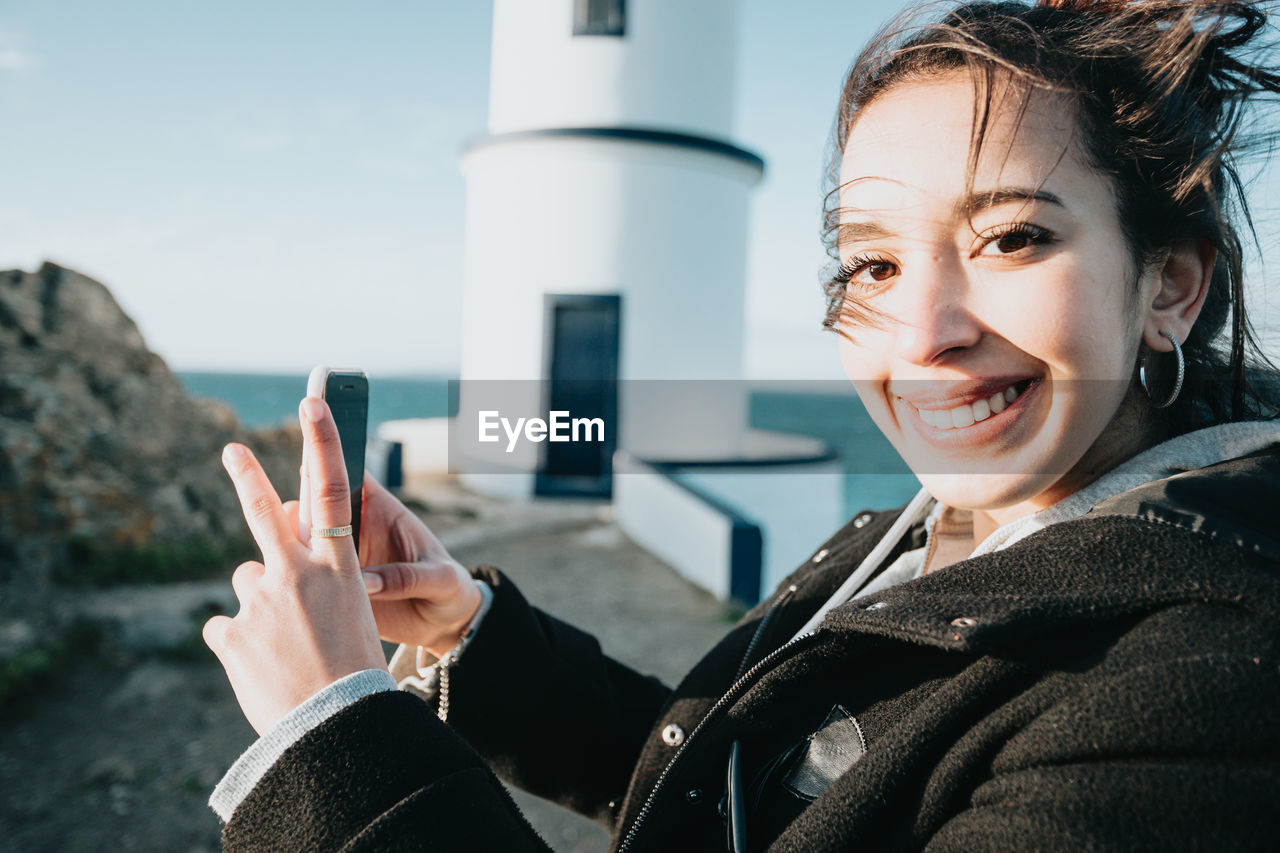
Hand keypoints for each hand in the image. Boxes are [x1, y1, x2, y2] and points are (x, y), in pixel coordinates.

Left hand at [202, 397, 389, 735]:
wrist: (337, 727)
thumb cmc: (353, 676)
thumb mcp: (350, 620)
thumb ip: (310, 590)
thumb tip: (256, 577)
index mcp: (339, 568)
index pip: (334, 492)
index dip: (323, 443)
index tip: (310, 405)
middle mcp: (299, 573)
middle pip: (265, 513)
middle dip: (246, 478)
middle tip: (230, 449)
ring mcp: (262, 600)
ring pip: (247, 587)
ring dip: (257, 609)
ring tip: (280, 648)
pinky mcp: (231, 632)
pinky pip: (227, 631)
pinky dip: (240, 649)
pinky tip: (263, 671)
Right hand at [280, 460, 481, 658]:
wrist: (445, 623)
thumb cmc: (448, 588)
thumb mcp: (439, 578)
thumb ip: (406, 576)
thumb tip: (366, 583)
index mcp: (381, 511)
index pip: (348, 475)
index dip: (324, 461)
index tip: (304, 462)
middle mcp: (353, 531)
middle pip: (313, 508)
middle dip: (295, 512)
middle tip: (286, 524)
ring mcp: (339, 560)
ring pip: (300, 545)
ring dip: (288, 550)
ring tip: (284, 563)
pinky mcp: (332, 588)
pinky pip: (304, 582)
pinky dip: (291, 586)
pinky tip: (285, 597)